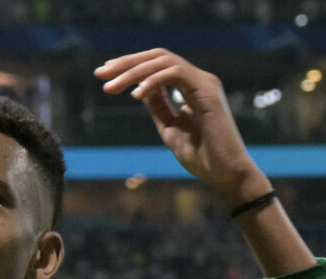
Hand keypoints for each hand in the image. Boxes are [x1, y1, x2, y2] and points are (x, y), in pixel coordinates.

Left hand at [95, 49, 263, 200]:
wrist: (226, 174)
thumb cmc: (202, 156)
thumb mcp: (170, 128)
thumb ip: (158, 107)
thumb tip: (140, 91)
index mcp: (190, 87)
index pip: (157, 65)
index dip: (130, 66)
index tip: (105, 75)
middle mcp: (199, 79)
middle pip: (157, 57)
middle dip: (126, 63)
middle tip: (100, 74)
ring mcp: (205, 83)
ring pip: (164, 61)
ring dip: (133, 72)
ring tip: (110, 88)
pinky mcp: (208, 92)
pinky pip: (175, 74)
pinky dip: (152, 81)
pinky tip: (135, 95)